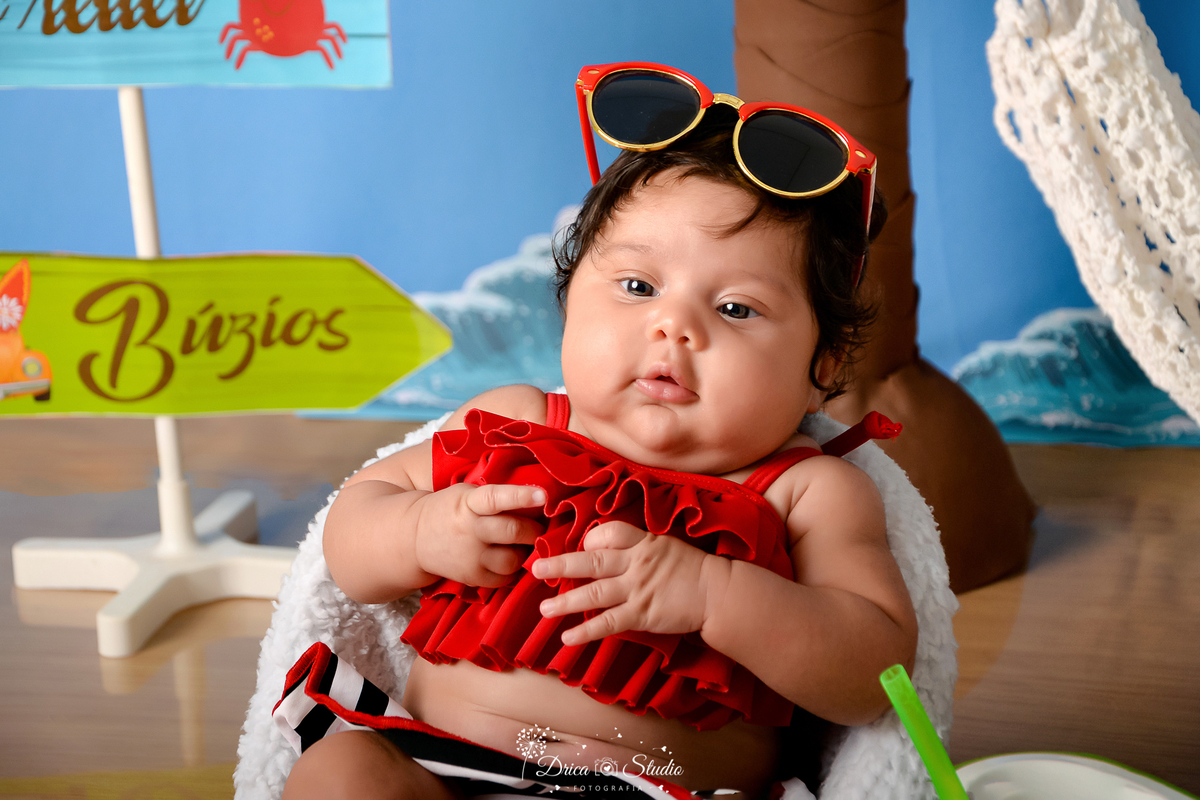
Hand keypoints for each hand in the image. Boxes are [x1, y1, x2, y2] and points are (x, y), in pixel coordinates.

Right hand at [412, 483, 544, 587]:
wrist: (414, 538)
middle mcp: (470, 530)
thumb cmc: (450, 510)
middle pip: (513, 531)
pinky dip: (514, 569)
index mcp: (468, 503)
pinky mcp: (472, 577)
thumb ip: (495, 497)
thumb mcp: (465, 494)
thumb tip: (537, 500)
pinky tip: (509, 556)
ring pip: (513, 559)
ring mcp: (470, 557)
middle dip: (535, 529)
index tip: (543, 495)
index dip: (520, 496)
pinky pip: (506, 577)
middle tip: (541, 526)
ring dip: (526, 552)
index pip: (496, 498)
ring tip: (523, 544)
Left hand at [531, 521, 728, 645]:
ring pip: (594, 593)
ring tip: (544, 609)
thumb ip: (637, 546)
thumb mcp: (665, 546)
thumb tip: (608, 550)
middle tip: (536, 569)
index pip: (608, 533)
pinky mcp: (642, 613)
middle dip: (561, 564)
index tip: (579, 547)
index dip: (589, 540)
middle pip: (592, 560)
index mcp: (643, 541)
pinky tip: (567, 637)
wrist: (718, 593)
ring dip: (565, 601)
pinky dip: (585, 630)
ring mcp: (638, 588)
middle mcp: (636, 562)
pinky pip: (608, 622)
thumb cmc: (691, 569)